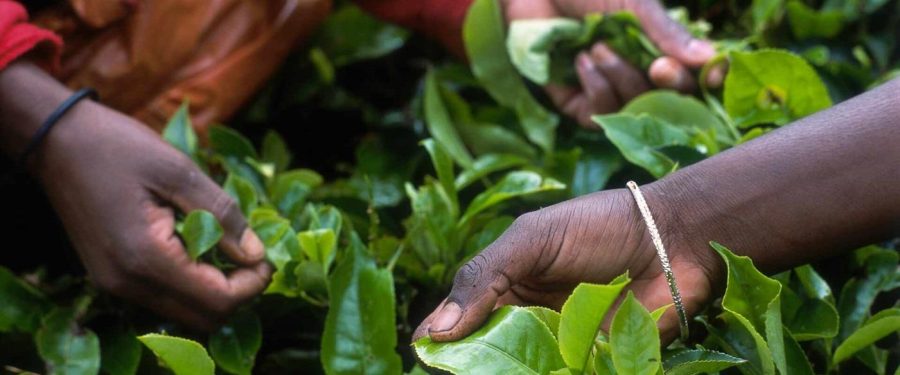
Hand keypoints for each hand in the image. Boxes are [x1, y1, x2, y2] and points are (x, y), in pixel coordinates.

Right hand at [0, 62, 270, 329]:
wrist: (57, 141)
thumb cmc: (118, 146)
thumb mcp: (179, 170)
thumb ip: (221, 215)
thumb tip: (257, 254)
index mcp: (145, 258)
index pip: (217, 301)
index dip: (252, 284)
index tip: (266, 255)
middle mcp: (127, 284)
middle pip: (203, 319)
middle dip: (238, 293)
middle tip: (252, 255)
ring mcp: (115, 285)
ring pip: (184, 314)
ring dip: (215, 291)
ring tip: (227, 249)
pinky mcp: (111, 279)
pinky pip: (163, 299)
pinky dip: (191, 284)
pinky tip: (198, 249)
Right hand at [414, 188, 715, 342]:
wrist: (672, 237)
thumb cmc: (599, 227)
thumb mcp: (531, 240)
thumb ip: (483, 277)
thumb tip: (435, 330)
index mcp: (505, 289)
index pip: (460, 322)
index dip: (440, 340)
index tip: (426, 354)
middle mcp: (527, 324)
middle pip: (485, 357)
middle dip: (469, 366)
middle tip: (455, 370)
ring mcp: (561, 351)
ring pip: (519, 372)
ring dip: (504, 371)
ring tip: (504, 368)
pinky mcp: (595, 367)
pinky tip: (540, 372)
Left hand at [502, 0, 719, 126]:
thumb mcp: (634, 3)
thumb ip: (667, 32)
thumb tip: (710, 58)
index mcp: (662, 50)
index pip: (697, 78)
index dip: (710, 83)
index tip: (713, 75)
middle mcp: (640, 76)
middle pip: (673, 103)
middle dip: (669, 86)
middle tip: (658, 65)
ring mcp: (609, 92)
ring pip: (634, 109)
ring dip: (620, 78)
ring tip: (598, 46)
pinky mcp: (577, 104)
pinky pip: (598, 116)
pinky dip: (594, 89)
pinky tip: (581, 61)